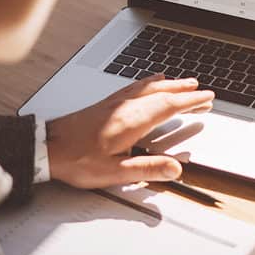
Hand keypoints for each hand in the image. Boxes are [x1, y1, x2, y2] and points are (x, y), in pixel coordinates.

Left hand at [45, 74, 213, 188]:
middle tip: (202, 91)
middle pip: (162, 92)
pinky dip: (149, 82)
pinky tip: (149, 82)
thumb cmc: (76, 159)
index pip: (169, 106)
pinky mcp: (105, 104)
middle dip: (184, 91)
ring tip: (183, 83)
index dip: (191, 102)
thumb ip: (147, 169)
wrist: (47, 146)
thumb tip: (175, 168)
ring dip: (169, 84)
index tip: (207, 98)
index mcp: (132, 121)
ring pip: (149, 87)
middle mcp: (126, 107)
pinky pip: (134, 87)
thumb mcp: (114, 172)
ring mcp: (115, 103)